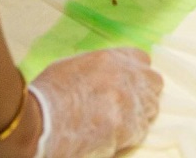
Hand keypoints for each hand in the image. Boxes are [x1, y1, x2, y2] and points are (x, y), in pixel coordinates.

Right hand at [17, 48, 163, 157]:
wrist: (42, 123)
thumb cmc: (49, 94)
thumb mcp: (74, 66)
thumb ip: (99, 69)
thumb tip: (106, 76)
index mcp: (112, 59)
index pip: (142, 60)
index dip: (136, 72)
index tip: (130, 81)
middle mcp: (127, 79)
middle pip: (154, 83)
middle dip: (144, 92)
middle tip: (128, 104)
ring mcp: (130, 105)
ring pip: (151, 109)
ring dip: (139, 115)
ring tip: (118, 122)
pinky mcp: (128, 130)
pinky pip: (139, 132)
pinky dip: (129, 135)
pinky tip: (112, 135)